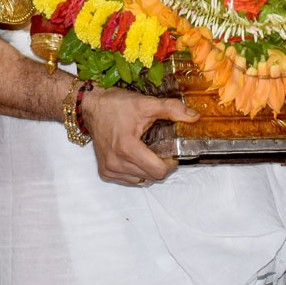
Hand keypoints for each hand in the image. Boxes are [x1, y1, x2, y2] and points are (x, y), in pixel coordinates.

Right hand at [81, 88, 198, 185]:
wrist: (91, 107)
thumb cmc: (115, 105)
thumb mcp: (146, 104)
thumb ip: (172, 109)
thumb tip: (194, 116)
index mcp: (127, 147)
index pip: (158, 171)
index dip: (170, 164)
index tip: (171, 153)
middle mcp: (116, 162)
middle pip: (151, 177)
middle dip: (160, 165)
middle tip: (160, 150)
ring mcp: (109, 169)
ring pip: (141, 180)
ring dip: (148, 170)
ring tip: (147, 152)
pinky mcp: (104, 172)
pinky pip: (128, 180)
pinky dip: (136, 172)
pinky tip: (135, 157)